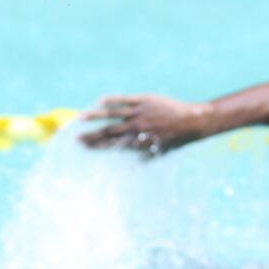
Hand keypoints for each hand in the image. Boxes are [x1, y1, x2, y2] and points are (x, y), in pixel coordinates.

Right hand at [79, 94, 211, 156]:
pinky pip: (125, 99)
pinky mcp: (145, 100)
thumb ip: (143, 158)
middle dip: (91, 135)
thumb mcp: (159, 153)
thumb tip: (131, 168)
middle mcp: (137, 129)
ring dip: (95, 117)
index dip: (96, 145)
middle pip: (108, 132)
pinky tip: (100, 100)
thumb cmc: (176, 140)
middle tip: (75, 137)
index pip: (112, 144)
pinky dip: (112, 100)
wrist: (192, 122)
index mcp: (138, 142)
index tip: (83, 146)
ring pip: (113, 115)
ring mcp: (140, 113)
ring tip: (80, 118)